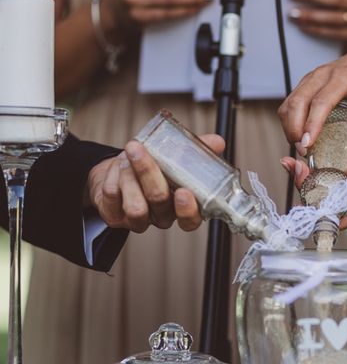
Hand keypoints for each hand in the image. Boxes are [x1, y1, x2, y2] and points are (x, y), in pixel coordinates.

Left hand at [87, 134, 224, 232]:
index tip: (184, 191)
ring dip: (129, 175)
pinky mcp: (113, 216)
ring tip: (128, 155)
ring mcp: (136, 219)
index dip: (188, 210)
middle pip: (159, 202)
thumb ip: (196, 150)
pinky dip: (113, 174)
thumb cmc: (153, 166)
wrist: (119, 170)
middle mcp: (160, 216)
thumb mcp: (176, 156)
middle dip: (148, 173)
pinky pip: (112, 196)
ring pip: (135, 206)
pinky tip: (118, 165)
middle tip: (139, 150)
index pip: (190, 221)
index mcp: (180, 207)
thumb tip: (217, 142)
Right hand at [278, 39, 346, 159]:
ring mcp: (312, 76)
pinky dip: (290, 119)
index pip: (321, 102)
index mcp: (343, 77)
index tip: (307, 144)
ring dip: (290, 125)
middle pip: (298, 102)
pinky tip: (299, 133)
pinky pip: (291, 100)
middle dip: (295, 129)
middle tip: (303, 151)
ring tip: (300, 146)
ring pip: (290, 101)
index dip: (311, 124)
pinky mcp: (307, 81)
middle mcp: (323, 74)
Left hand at [280, 150, 346, 228]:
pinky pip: (333, 171)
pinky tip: (307, 153)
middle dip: (306, 185)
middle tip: (294, 166)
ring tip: (291, 160)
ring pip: (325, 184)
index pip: (336, 215)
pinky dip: (320, 164)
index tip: (303, 196)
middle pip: (324, 199)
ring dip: (308, 174)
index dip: (317, 210)